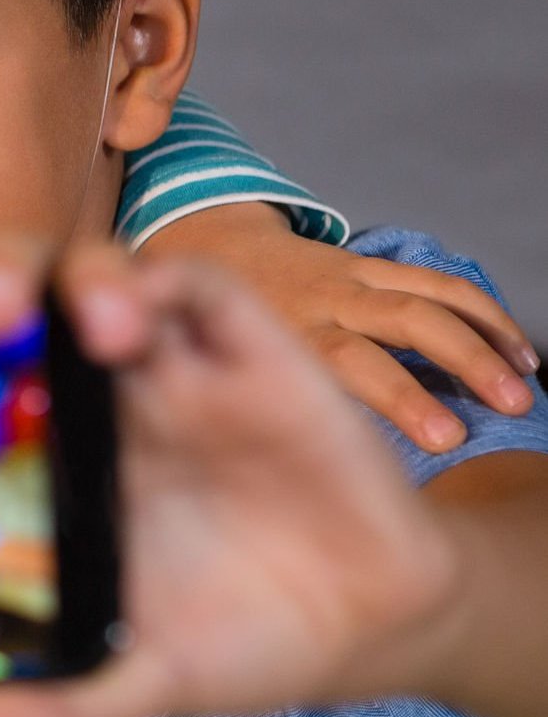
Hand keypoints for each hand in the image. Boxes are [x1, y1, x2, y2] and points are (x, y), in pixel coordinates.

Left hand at [0, 241, 462, 716]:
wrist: (370, 629)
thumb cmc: (232, 638)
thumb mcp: (135, 682)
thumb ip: (54, 709)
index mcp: (48, 458)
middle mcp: (95, 397)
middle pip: (13, 296)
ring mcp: (170, 367)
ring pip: (89, 271)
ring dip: (49, 276)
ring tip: (19, 316)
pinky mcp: (251, 354)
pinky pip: (192, 286)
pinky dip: (151, 286)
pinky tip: (123, 324)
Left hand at [140, 203, 536, 452]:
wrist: (202, 247)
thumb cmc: (202, 334)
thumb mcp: (203, 365)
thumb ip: (229, 402)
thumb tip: (271, 468)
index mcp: (276, 334)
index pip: (349, 363)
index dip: (401, 397)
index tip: (447, 441)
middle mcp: (319, 303)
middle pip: (401, 325)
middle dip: (459, 364)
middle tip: (503, 414)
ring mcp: (349, 280)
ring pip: (429, 301)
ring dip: (484, 342)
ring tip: (524, 390)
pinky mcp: (370, 267)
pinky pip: (437, 284)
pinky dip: (484, 315)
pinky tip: (521, 355)